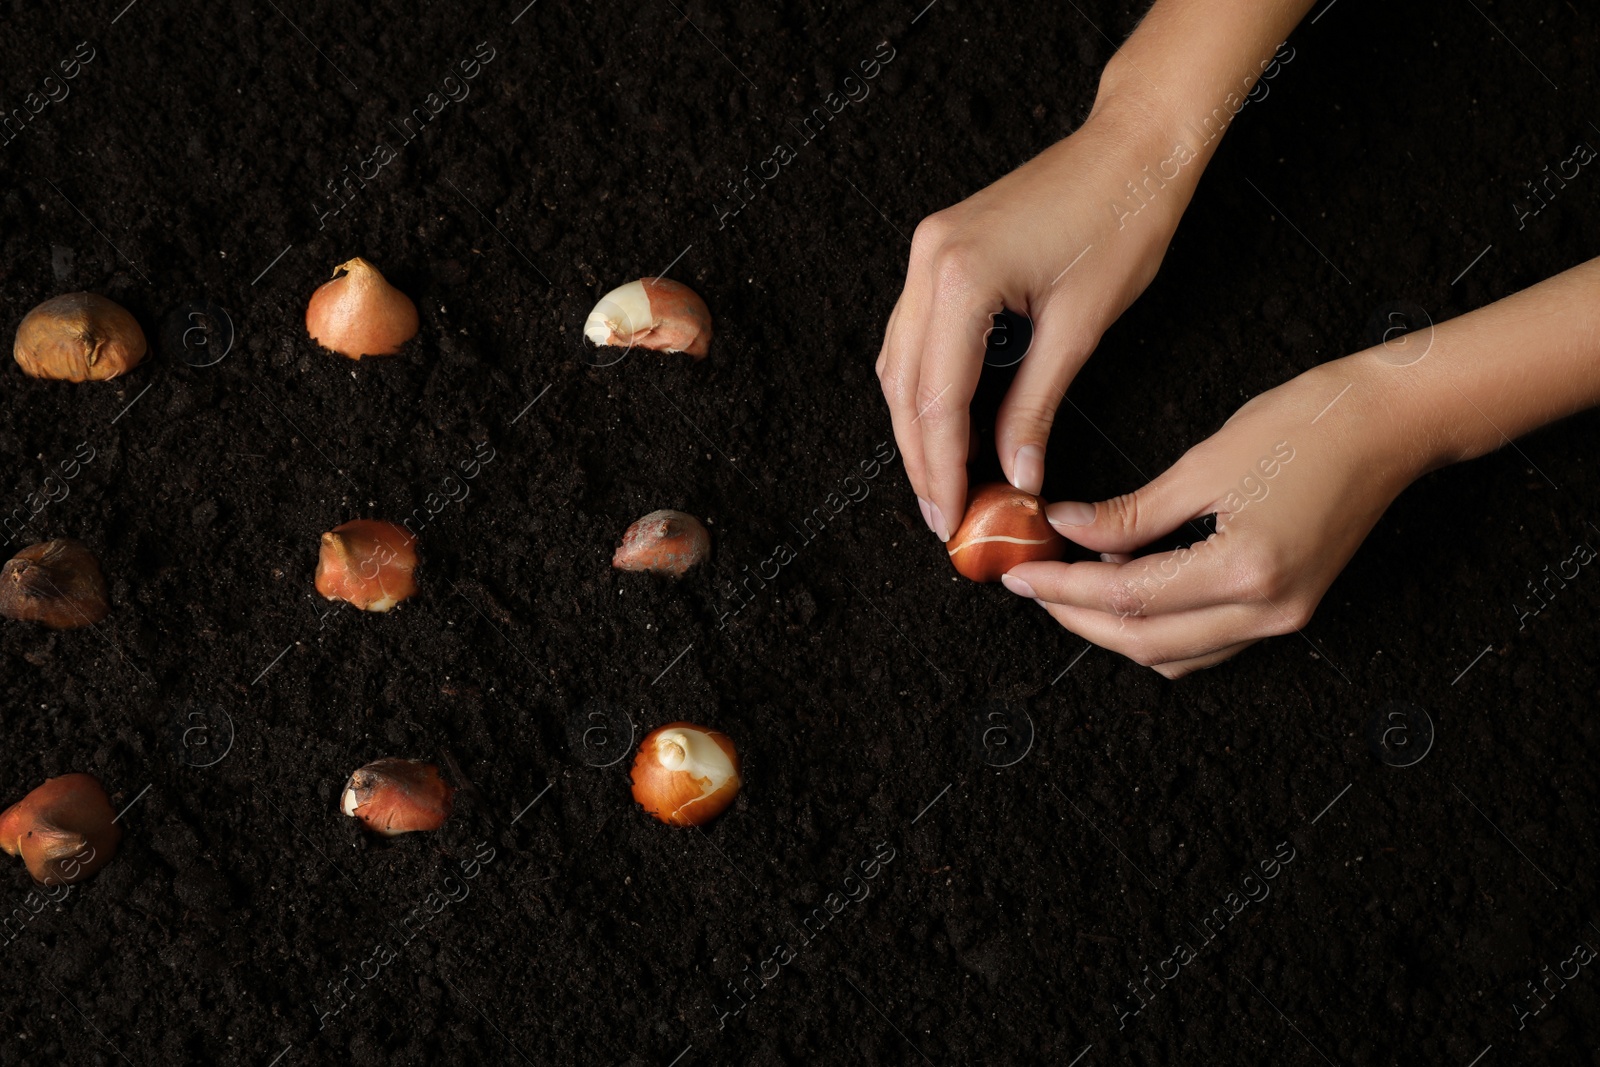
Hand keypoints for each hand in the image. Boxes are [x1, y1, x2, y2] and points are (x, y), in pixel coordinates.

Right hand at [875, 91, 1196, 540]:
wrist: (1135, 145)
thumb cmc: (1123, 221)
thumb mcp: (1081, 329)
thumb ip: (1035, 407)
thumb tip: (1017, 475)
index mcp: (960, 280)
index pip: (935, 400)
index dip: (942, 471)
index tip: (955, 521)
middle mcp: (928, 262)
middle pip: (904, 387)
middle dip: (922, 459)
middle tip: (946, 518)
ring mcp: (927, 252)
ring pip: (900, 363)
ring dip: (919, 427)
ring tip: (947, 484)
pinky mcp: (941, 249)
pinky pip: (916, 334)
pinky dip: (928, 386)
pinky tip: (951, 425)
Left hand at [1000, 358, 1437, 676]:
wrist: (1391, 423)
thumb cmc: (1306, 425)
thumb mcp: (1204, 463)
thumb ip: (1131, 512)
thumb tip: (1066, 529)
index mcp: (1246, 570)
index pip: (1126, 598)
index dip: (1063, 588)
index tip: (1020, 572)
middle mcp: (1268, 611)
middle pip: (1145, 642)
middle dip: (1078, 619)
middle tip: (1033, 585)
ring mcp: (1283, 618)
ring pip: (1176, 655)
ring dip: (1116, 629)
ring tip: (1071, 583)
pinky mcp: (1288, 610)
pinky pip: (1207, 642)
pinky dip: (1160, 625)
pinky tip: (1130, 583)